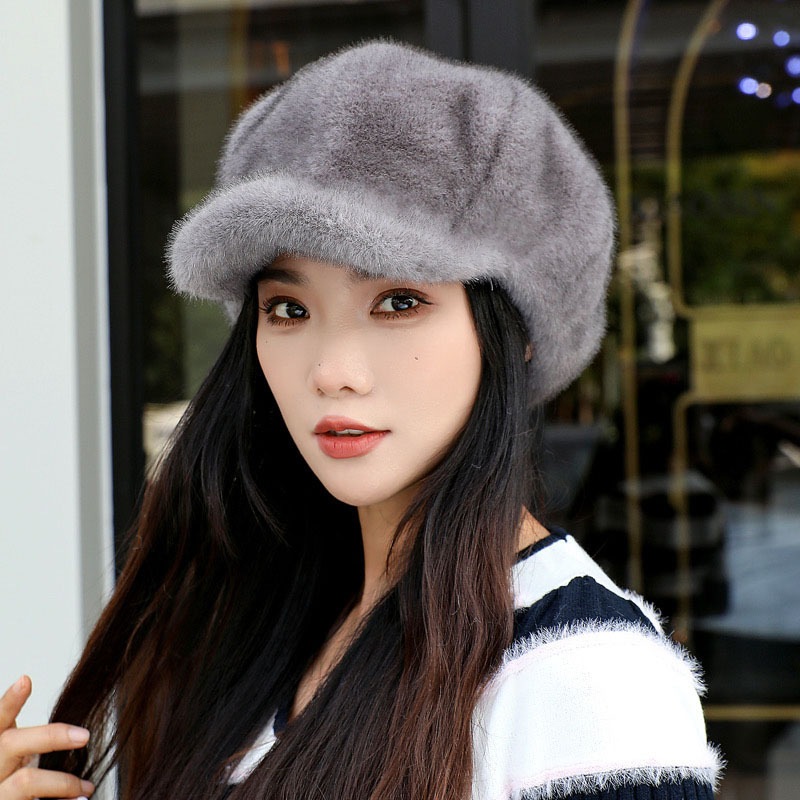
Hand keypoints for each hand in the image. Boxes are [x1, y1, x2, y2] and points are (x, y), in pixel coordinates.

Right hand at [0, 676, 93, 799]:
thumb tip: (69, 723)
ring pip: (25, 781)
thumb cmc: (9, 782)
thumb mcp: (14, 756)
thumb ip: (30, 739)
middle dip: (51, 736)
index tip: (26, 680)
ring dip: (63, 782)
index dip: (10, 701)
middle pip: (11, 744)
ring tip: (85, 787)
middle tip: (84, 736)